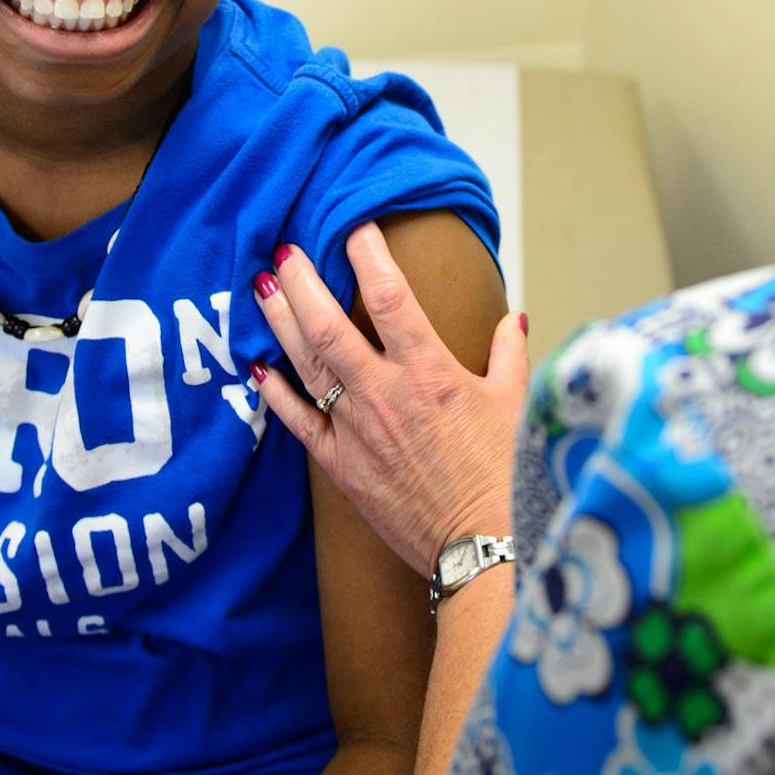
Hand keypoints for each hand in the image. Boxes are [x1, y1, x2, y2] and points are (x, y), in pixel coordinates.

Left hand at [251, 224, 527, 575]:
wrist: (484, 546)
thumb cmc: (505, 474)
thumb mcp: (516, 404)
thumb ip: (508, 354)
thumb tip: (512, 318)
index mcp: (431, 372)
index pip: (392, 297)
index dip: (369, 255)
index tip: (355, 228)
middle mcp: (386, 394)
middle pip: (329, 325)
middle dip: (302, 283)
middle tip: (282, 251)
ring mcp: (358, 429)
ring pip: (306, 365)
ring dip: (281, 323)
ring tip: (261, 288)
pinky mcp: (342, 465)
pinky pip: (298, 422)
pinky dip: (275, 393)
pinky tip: (258, 366)